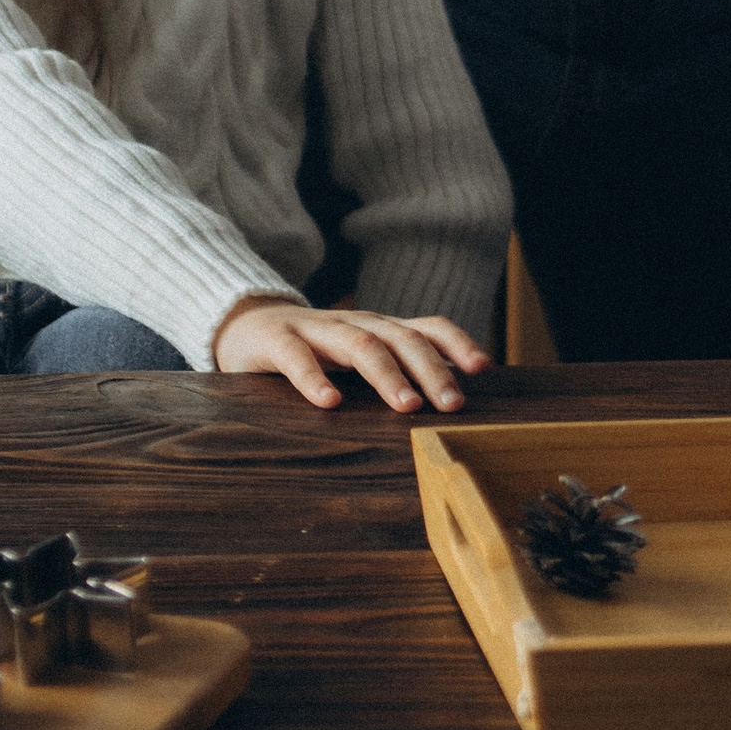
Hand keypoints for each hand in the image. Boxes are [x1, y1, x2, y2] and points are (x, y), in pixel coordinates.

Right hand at [211, 295, 489, 413]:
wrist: (248, 325)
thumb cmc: (316, 350)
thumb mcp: (361, 356)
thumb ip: (399, 369)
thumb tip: (454, 394)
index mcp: (379, 329)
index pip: (426, 327)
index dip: (456, 343)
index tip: (482, 368)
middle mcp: (355, 323)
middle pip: (400, 339)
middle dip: (430, 370)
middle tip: (452, 404)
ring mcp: (316, 328)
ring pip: (359, 344)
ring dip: (387, 375)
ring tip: (407, 405)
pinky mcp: (276, 338)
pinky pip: (296, 356)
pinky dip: (314, 378)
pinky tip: (328, 402)